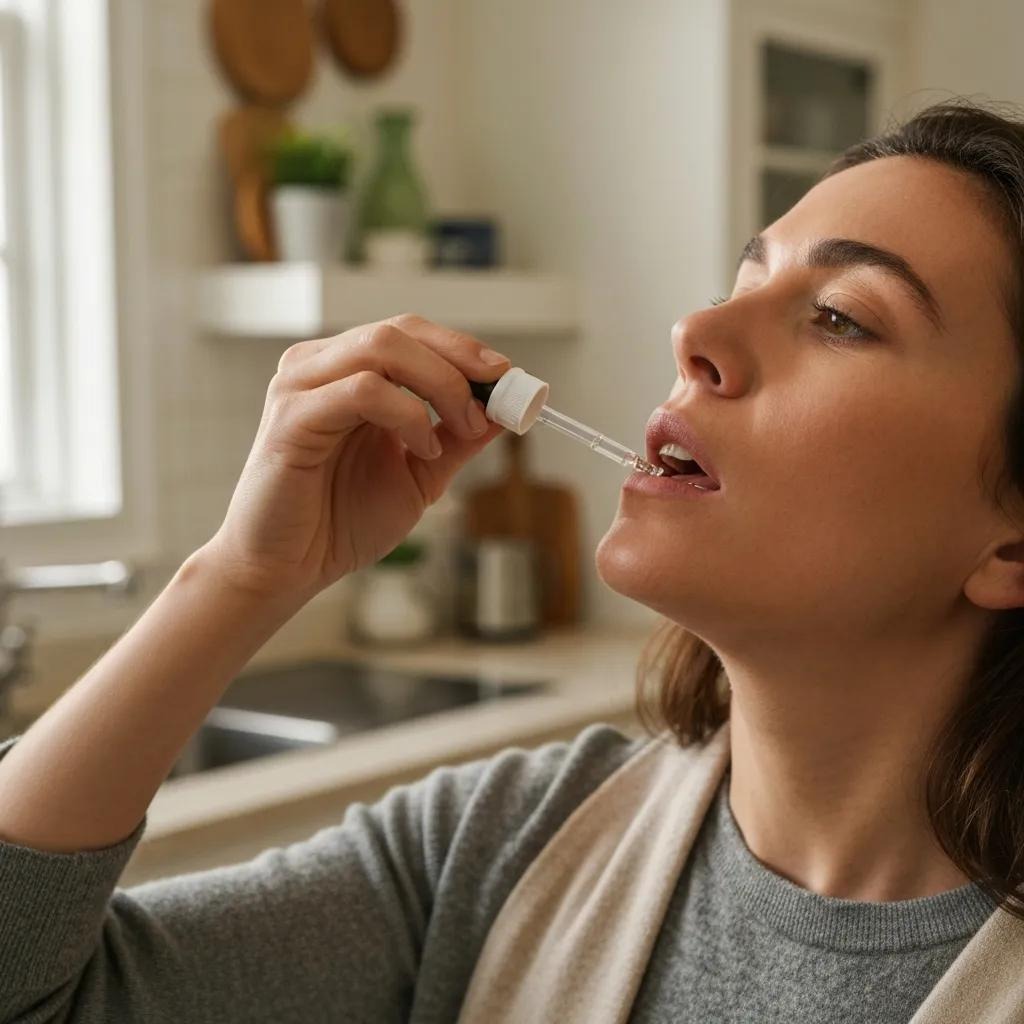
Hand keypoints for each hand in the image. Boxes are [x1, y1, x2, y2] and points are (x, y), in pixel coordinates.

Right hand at [201, 314, 508, 600]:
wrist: (288, 569)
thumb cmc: (341, 522)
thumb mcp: (420, 474)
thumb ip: (457, 439)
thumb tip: (505, 409)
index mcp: (347, 372)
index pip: (411, 334)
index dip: (464, 349)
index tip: (508, 377)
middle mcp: (319, 366)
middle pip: (401, 330)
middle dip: (460, 360)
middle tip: (497, 398)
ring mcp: (300, 386)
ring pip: (382, 347)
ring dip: (440, 385)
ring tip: (462, 428)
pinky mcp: (291, 417)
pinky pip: (362, 390)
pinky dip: (407, 414)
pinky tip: (423, 450)